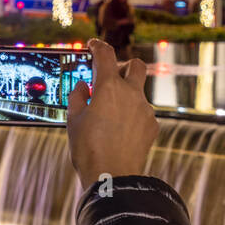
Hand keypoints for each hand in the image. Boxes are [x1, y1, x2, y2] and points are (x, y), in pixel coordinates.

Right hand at [66, 38, 157, 190]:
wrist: (112, 178)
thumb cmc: (88, 149)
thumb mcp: (73, 120)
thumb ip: (77, 97)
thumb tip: (83, 86)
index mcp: (109, 87)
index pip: (105, 54)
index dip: (98, 46)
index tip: (92, 46)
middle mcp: (131, 93)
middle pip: (136, 65)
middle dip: (124, 66)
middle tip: (109, 78)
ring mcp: (145, 109)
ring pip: (139, 92)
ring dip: (126, 95)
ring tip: (109, 114)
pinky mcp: (152, 126)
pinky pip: (142, 112)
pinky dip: (132, 114)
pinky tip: (119, 130)